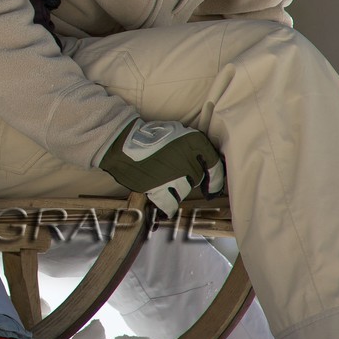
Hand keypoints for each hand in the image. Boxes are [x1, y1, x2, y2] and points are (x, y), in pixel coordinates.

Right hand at [98, 117, 224, 216]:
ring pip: (184, 189)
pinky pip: (170, 204)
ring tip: (164, 178)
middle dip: (190, 176)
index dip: (217, 177)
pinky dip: (170, 206)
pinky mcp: (159, 189)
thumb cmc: (148, 136)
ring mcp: (174, 176)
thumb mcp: (175, 131)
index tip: (215, 185)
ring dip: (178, 186)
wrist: (121, 142)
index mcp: (193, 142)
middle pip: (197, 177)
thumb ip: (192, 145)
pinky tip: (168, 207)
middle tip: (176, 171)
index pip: (214, 164)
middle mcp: (188, 160)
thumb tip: (204, 161)